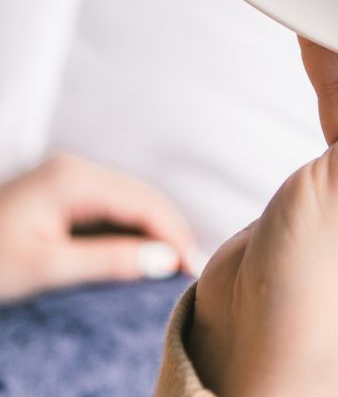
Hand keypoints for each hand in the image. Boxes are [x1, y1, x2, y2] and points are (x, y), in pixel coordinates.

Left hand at [0, 153, 197, 302]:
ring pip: (127, 200)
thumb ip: (105, 261)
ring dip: (152, 229)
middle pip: (140, 196)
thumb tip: (163, 260)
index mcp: (73, 178)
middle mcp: (76, 168)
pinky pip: (108, 206)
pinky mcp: (60, 193)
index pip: (142, 201)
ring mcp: (68, 177)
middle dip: (168, 230)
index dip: (172, 234)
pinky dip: (129, 229)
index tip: (194, 268)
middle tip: (192, 269)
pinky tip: (140, 252)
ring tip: (173, 264)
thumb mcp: (44, 267)